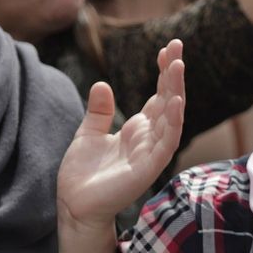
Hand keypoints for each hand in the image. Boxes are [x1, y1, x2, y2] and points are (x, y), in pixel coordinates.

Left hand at [56, 40, 185, 230]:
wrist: (73, 205)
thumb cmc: (82, 174)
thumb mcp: (88, 133)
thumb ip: (99, 111)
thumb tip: (102, 84)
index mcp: (138, 130)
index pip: (158, 96)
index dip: (163, 73)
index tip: (168, 49)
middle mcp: (149, 139)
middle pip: (168, 101)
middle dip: (173, 74)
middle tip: (177, 46)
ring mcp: (151, 153)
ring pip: (171, 118)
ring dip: (176, 92)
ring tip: (178, 66)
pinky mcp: (147, 169)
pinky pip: (165, 143)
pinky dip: (172, 123)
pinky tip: (175, 102)